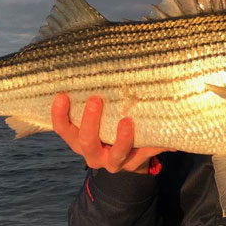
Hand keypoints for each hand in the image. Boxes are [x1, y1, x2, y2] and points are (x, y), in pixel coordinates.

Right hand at [51, 93, 169, 173]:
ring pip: (116, 154)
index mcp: (78, 139)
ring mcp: (113, 162)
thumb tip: (94, 62)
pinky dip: (155, 145)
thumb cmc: (104, 125)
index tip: (61, 95)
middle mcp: (92, 153)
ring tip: (127, 122)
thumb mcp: (96, 116)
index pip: (63, 129)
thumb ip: (91, 99)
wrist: (126, 156)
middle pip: (87, 141)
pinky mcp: (133, 164)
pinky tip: (167, 138)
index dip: (59, 115)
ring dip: (122, 139)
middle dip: (90, 121)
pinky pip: (145, 155)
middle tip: (95, 99)